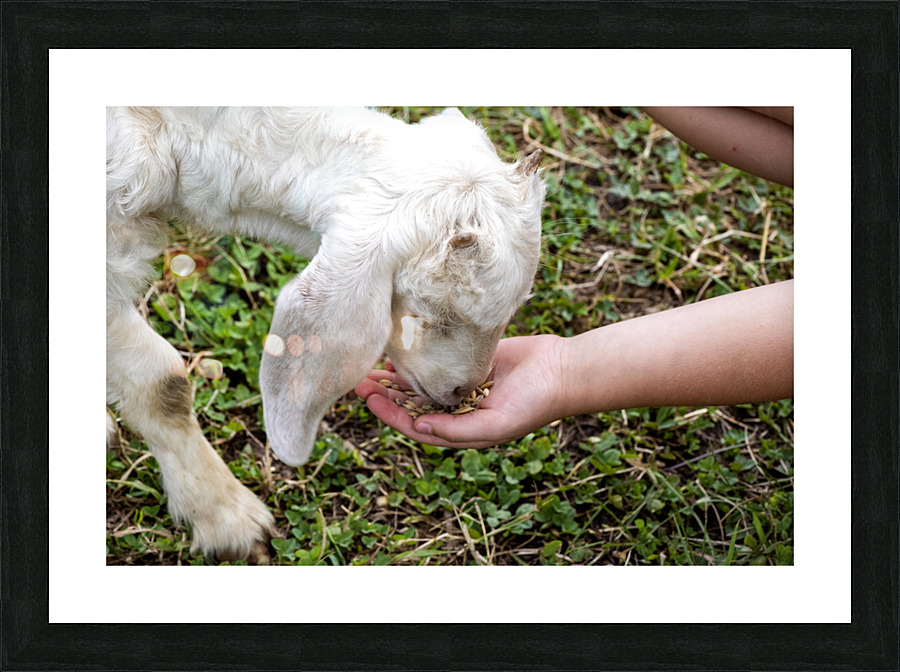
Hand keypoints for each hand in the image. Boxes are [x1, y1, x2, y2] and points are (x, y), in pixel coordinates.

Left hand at [354, 335, 566, 448]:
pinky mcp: (469, 362)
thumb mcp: (495, 425)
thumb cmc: (534, 404)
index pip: (415, 425)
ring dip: (394, 378)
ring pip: (419, 383)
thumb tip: (418, 428)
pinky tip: (398, 350)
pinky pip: (436, 361)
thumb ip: (457, 430)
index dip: (389, 414)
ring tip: (368, 367)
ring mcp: (462, 384)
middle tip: (357, 381)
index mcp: (460, 429)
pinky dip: (417, 358)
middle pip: (411, 404)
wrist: (562, 371)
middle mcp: (457, 409)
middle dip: (384, 395)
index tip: (369, 399)